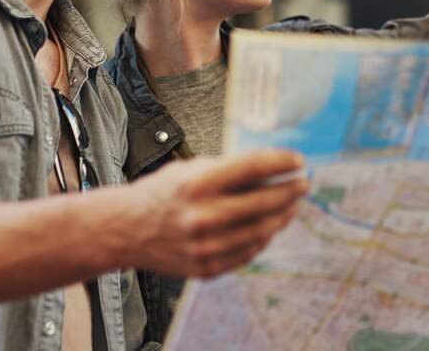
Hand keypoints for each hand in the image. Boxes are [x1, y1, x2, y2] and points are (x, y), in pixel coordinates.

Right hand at [119, 149, 307, 278]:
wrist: (125, 230)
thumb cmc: (161, 194)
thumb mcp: (190, 170)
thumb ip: (227, 170)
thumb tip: (272, 170)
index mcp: (197, 184)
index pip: (253, 168)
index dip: (281, 163)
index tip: (298, 160)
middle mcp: (202, 216)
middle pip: (263, 201)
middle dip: (290, 191)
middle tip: (303, 184)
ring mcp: (205, 246)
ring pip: (261, 230)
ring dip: (283, 216)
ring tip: (291, 206)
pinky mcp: (206, 267)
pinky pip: (247, 253)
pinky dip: (263, 238)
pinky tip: (270, 227)